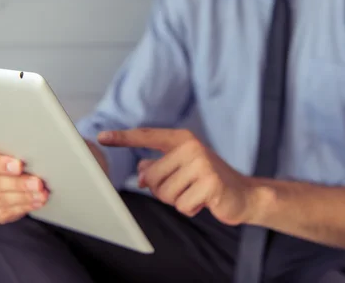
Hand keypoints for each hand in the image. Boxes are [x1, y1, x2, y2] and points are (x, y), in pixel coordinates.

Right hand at [0, 149, 48, 224]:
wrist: (5, 175)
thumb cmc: (3, 156)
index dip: (0, 164)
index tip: (19, 165)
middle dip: (18, 184)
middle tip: (38, 182)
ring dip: (24, 197)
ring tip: (42, 193)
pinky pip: (3, 214)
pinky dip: (22, 208)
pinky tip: (36, 202)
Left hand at [98, 128, 256, 225]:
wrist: (243, 194)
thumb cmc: (207, 180)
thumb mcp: (182, 169)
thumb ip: (158, 167)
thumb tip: (140, 173)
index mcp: (182, 139)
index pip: (146, 136)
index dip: (123, 138)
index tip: (101, 138)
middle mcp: (191, 146)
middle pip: (151, 177)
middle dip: (162, 190)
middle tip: (184, 188)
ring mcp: (202, 163)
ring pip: (164, 193)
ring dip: (177, 200)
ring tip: (194, 193)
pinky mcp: (210, 183)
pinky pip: (181, 205)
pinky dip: (190, 208)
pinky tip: (203, 201)